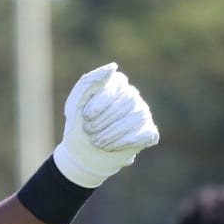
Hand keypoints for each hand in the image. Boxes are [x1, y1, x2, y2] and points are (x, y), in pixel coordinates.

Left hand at [53, 63, 158, 188]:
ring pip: (135, 119)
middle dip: (103, 120)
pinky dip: (123, 143)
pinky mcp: (148, 132)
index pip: (116, 87)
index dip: (99, 104)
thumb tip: (113, 67)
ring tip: (96, 142)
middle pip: (127, 102)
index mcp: (116, 84)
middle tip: (89, 131)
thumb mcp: (74, 105)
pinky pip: (143, 135)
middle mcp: (132, 96)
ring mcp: (142, 113)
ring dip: (110, 134)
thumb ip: (87, 83)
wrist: (81, 155)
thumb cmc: (78, 127)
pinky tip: (110, 147)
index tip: (86, 116)